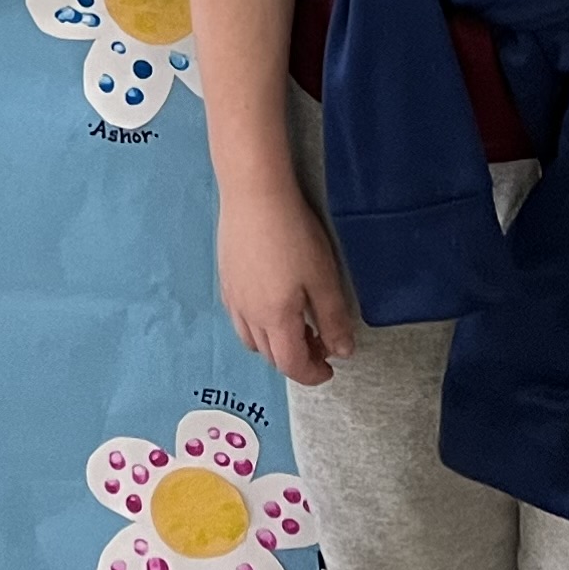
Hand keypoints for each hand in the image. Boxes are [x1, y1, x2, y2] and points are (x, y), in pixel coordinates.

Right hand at [215, 178, 357, 386]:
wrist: (254, 195)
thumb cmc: (293, 235)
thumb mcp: (324, 279)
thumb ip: (334, 319)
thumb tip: (342, 351)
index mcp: (275, 320)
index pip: (292, 365)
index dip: (313, 374)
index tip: (330, 368)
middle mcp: (248, 316)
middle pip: (271, 356)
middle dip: (297, 359)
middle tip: (321, 342)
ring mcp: (233, 298)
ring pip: (252, 340)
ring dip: (276, 344)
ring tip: (297, 324)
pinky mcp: (226, 279)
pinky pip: (240, 318)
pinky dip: (259, 326)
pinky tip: (273, 301)